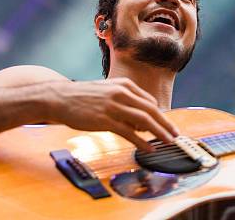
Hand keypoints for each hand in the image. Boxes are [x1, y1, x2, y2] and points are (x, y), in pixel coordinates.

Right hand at [49, 78, 178, 151]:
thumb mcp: (107, 91)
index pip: (150, 101)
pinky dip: (141, 142)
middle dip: (166, 124)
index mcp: (124, 85)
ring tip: (168, 142)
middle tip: (176, 135)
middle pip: (151, 110)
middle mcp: (121, 93)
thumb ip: (124, 101)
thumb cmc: (82, 97)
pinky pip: (128, 132)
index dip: (160, 116)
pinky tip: (148, 149)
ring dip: (159, 133)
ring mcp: (113, 106)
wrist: (59, 97)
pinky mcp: (105, 120)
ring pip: (144, 120)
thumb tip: (139, 121)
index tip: (166, 126)